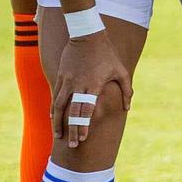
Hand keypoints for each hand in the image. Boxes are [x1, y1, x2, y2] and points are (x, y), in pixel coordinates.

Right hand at [49, 31, 130, 149]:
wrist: (87, 34)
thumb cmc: (107, 53)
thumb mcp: (120, 70)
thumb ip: (126, 89)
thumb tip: (128, 107)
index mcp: (93, 85)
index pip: (86, 111)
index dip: (83, 126)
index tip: (83, 139)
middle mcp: (78, 85)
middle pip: (72, 113)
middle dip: (71, 130)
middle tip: (72, 146)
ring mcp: (67, 81)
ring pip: (59, 107)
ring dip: (58, 123)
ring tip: (59, 136)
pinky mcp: (60, 76)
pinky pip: (56, 96)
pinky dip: (54, 109)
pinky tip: (53, 119)